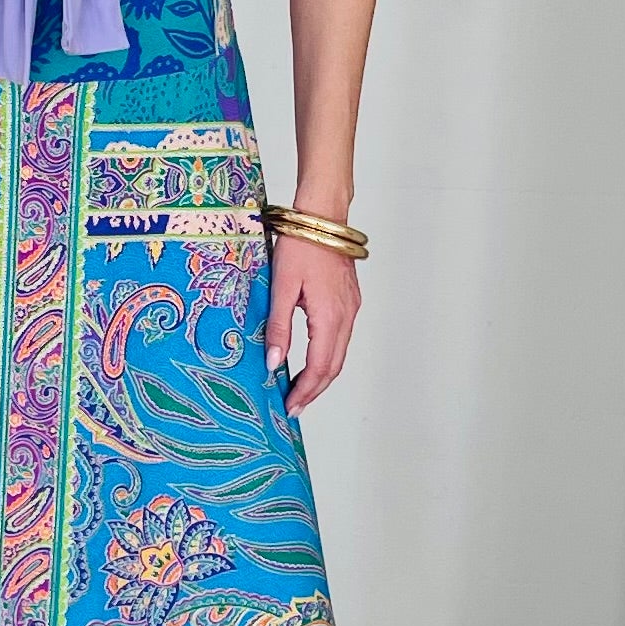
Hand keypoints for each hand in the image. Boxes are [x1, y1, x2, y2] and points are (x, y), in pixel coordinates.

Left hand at [264, 237, 359, 416]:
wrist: (323, 217)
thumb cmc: (300, 246)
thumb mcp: (281, 287)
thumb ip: (278, 327)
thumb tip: (273, 363)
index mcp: (329, 317)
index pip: (319, 368)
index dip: (305, 391)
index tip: (289, 408)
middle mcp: (346, 317)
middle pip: (333, 367)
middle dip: (313, 390)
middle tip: (293, 406)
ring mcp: (351, 309)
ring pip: (339, 354)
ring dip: (321, 375)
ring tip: (299, 388)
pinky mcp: (349, 301)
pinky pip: (340, 338)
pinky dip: (327, 356)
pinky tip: (311, 358)